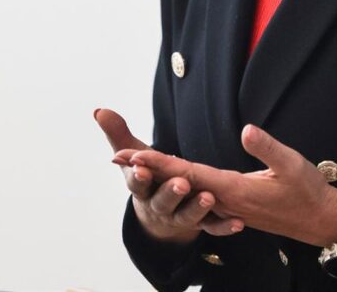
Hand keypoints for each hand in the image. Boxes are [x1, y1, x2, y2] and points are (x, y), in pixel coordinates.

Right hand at [94, 108, 243, 243]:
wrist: (159, 215)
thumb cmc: (146, 177)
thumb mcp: (132, 157)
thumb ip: (118, 134)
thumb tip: (98, 110)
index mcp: (142, 187)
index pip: (138, 183)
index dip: (138, 177)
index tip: (140, 169)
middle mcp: (158, 205)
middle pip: (163, 201)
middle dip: (170, 192)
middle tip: (181, 183)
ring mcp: (179, 217)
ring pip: (187, 216)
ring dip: (197, 208)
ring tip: (209, 197)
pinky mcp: (200, 224)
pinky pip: (212, 227)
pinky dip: (224, 226)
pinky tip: (237, 222)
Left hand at [128, 123, 336, 246]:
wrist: (320, 221)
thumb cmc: (308, 192)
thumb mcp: (292, 165)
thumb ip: (267, 147)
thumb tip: (246, 129)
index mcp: (234, 189)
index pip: (189, 173)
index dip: (161, 164)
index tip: (135, 156)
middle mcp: (226, 199)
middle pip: (180, 181)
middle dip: (149, 169)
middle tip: (118, 157)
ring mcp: (228, 205)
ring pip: (188, 188)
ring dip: (160, 177)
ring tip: (135, 166)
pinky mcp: (234, 206)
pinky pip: (201, 195)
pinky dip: (181, 186)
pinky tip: (171, 183)